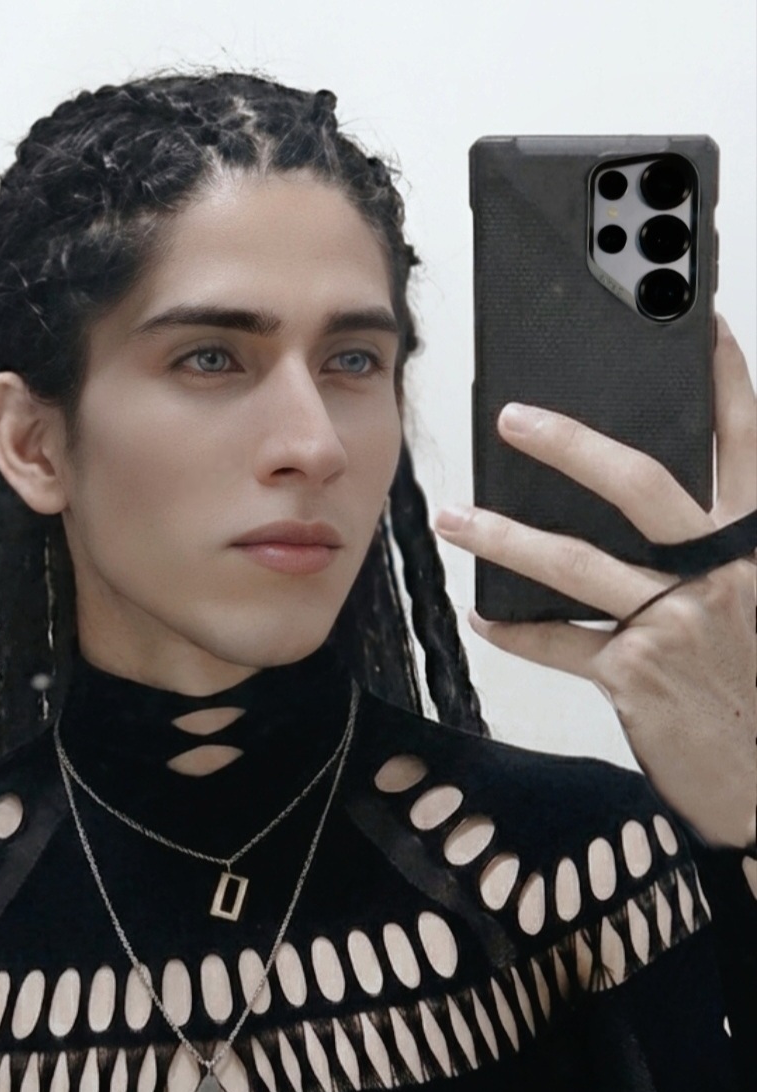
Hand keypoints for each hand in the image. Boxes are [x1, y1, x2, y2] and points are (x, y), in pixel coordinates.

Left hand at [433, 312, 756, 849]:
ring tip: (455, 519)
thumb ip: (726, 555)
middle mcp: (719, 573)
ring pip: (576, 561)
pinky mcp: (635, 677)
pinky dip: (517, 630)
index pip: (747, 443)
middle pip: (638, 483)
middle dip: (569, 443)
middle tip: (513, 418)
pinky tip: (484, 619)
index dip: (728, 381)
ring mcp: (674, 623)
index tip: (705, 323)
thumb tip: (670, 523)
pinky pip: (560, 642)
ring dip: (505, 537)